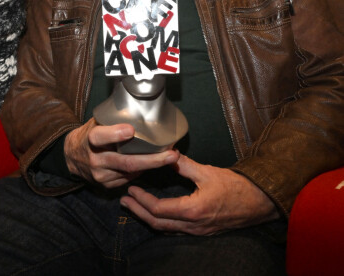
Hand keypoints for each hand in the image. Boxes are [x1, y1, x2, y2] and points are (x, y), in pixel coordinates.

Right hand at [64, 118, 179, 188]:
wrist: (70, 157)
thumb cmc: (88, 134)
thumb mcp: (95, 123)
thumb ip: (112, 119)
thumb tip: (138, 104)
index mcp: (90, 139)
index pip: (100, 137)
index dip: (115, 134)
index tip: (131, 130)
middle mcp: (95, 159)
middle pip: (125, 162)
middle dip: (152, 160)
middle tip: (171, 154)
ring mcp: (100, 175)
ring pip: (130, 172)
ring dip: (152, 166)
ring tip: (170, 158)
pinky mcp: (105, 185)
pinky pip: (128, 179)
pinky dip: (141, 172)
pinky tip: (151, 164)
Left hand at [120, 154, 279, 234]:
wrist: (260, 202)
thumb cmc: (235, 186)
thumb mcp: (207, 172)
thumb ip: (183, 165)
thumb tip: (166, 153)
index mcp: (192, 210)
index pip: (158, 209)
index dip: (142, 200)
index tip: (131, 190)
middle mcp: (193, 225)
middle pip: (158, 223)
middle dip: (139, 212)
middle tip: (124, 201)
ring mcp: (198, 231)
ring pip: (166, 229)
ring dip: (148, 218)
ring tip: (134, 207)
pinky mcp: (203, 230)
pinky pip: (177, 230)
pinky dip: (162, 222)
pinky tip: (156, 214)